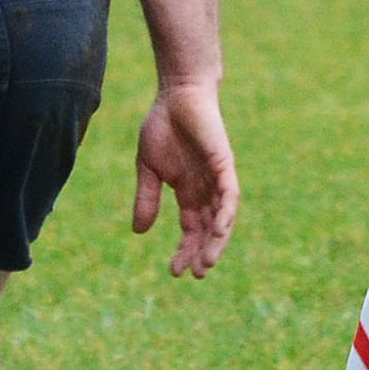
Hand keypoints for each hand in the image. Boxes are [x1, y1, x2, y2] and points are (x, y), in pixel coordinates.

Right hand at [133, 80, 239, 276]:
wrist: (176, 94)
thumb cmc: (163, 127)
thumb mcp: (148, 168)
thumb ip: (147, 198)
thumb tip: (139, 232)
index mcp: (188, 192)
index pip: (190, 230)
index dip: (184, 250)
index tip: (174, 272)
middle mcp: (206, 190)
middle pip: (208, 229)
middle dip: (202, 252)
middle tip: (196, 274)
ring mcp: (217, 178)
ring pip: (221, 216)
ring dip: (216, 240)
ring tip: (207, 262)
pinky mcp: (224, 163)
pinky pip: (229, 193)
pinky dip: (226, 212)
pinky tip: (219, 230)